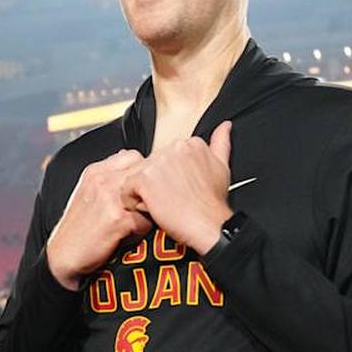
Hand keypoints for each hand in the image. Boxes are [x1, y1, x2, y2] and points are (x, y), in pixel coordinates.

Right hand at [46, 150, 152, 289]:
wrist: (62, 256)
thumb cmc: (78, 228)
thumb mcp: (88, 193)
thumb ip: (110, 178)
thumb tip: (134, 167)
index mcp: (95, 170)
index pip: (134, 157)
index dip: (140, 176)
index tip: (134, 193)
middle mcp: (102, 178)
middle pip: (146, 176)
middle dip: (146, 194)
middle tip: (134, 212)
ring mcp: (110, 196)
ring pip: (149, 198)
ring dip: (145, 213)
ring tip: (127, 226)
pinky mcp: (117, 218)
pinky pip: (146, 221)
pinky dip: (139, 232)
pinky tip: (122, 238)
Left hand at [124, 121, 234, 254]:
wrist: (209, 225)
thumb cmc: (212, 203)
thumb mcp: (221, 167)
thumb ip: (221, 142)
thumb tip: (225, 126)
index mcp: (189, 143)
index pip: (165, 157)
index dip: (169, 177)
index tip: (180, 188)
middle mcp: (173, 147)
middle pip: (150, 166)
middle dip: (156, 184)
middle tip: (173, 199)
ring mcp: (157, 161)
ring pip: (137, 177)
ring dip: (145, 193)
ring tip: (164, 205)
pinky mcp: (144, 178)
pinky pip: (127, 190)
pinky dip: (134, 203)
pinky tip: (153, 209)